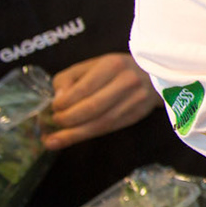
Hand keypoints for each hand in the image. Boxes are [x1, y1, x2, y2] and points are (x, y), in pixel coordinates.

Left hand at [44, 54, 158, 149]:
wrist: (153, 75)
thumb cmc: (116, 69)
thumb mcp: (92, 64)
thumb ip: (69, 78)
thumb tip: (58, 98)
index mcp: (112, 65)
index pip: (83, 88)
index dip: (63, 102)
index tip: (53, 109)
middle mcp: (127, 81)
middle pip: (92, 107)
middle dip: (67, 120)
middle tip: (53, 123)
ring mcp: (136, 99)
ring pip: (101, 122)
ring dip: (74, 134)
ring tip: (53, 141)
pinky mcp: (138, 114)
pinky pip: (109, 129)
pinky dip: (87, 136)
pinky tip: (71, 139)